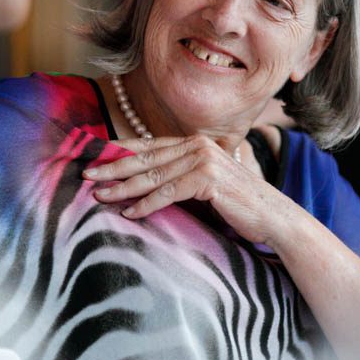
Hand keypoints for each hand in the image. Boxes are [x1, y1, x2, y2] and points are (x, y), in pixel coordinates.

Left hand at [83, 134, 294, 246]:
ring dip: (123, 187)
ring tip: (99, 196)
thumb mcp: (202, 185)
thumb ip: (177, 177)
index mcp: (194, 143)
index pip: (149, 145)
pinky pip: (168, 192)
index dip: (120, 152)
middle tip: (87, 174)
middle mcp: (197, 145)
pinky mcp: (209, 178)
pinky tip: (129, 212)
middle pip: (146, 157)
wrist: (273, 216)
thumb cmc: (236, 204)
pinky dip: (146, 204)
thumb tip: (141, 184)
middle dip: (113, 167)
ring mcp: (204, 159)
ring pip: (153, 175)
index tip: (95, 159)